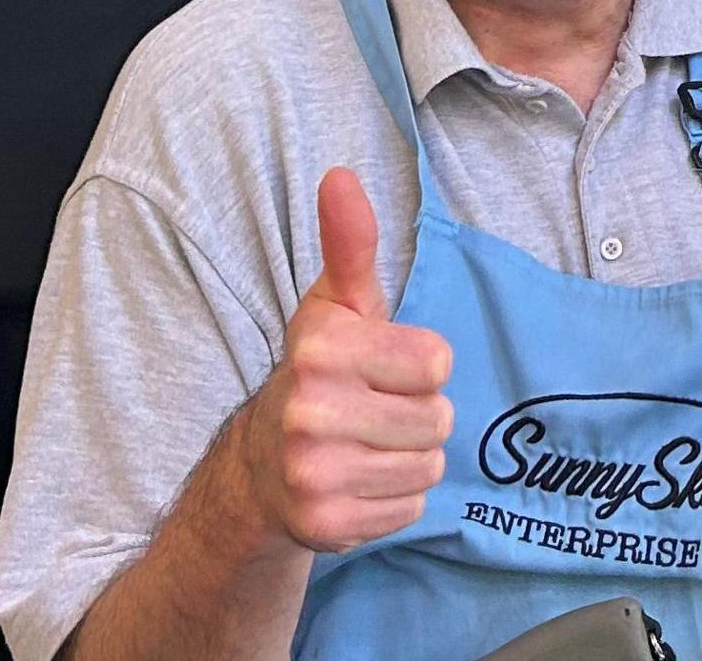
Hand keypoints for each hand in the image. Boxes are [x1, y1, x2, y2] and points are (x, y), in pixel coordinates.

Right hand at [235, 167, 453, 553]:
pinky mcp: (324, 525)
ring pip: (428, 467)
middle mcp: (310, 412)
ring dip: (409, 458)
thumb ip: (351, 243)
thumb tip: (342, 176)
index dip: (419, 365)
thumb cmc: (320, 371)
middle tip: (374, 411)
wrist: (262, 464)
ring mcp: (313, 473)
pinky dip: (393, 499)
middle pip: (438, 419)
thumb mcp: (337, 304)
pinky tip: (358, 480)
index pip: (436, 362)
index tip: (382, 367)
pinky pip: (410, 509)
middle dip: (419, 415)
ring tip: (368, 445)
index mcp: (321, 350)